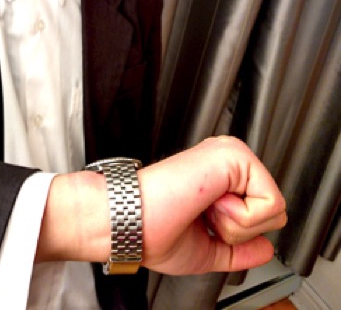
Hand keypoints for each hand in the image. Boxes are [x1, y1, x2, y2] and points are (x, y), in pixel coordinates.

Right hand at [139, 136, 286, 273]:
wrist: (133, 222)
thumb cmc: (153, 232)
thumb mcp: (206, 250)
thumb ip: (239, 250)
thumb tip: (266, 248)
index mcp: (219, 179)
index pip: (261, 212)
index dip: (238, 234)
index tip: (202, 225)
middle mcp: (226, 163)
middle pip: (273, 211)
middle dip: (241, 231)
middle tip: (204, 218)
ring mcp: (230, 155)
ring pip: (274, 208)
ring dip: (237, 225)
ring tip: (204, 210)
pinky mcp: (234, 156)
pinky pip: (270, 202)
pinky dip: (241, 218)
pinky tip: (210, 204)